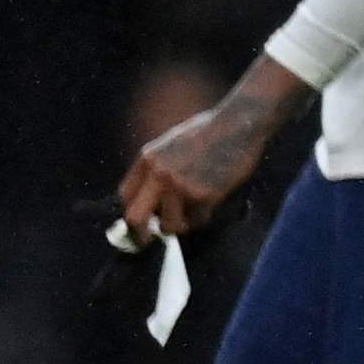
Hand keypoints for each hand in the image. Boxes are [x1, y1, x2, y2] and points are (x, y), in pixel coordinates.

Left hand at [118, 67, 305, 242]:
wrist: (238, 124)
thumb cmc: (209, 131)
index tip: (141, 220)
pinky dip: (202, 217)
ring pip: (170, 225)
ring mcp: (182, 186)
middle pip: (136, 217)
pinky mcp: (205, 195)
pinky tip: (209, 205)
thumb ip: (158, 166)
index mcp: (148, 159)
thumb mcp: (171, 143)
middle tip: (149, 240)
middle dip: (141, 233)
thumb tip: (152, 195)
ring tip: (190, 216)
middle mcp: (160, 174)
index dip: (132, 211)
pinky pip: (198, 220)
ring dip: (179, 225)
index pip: (125, 196)